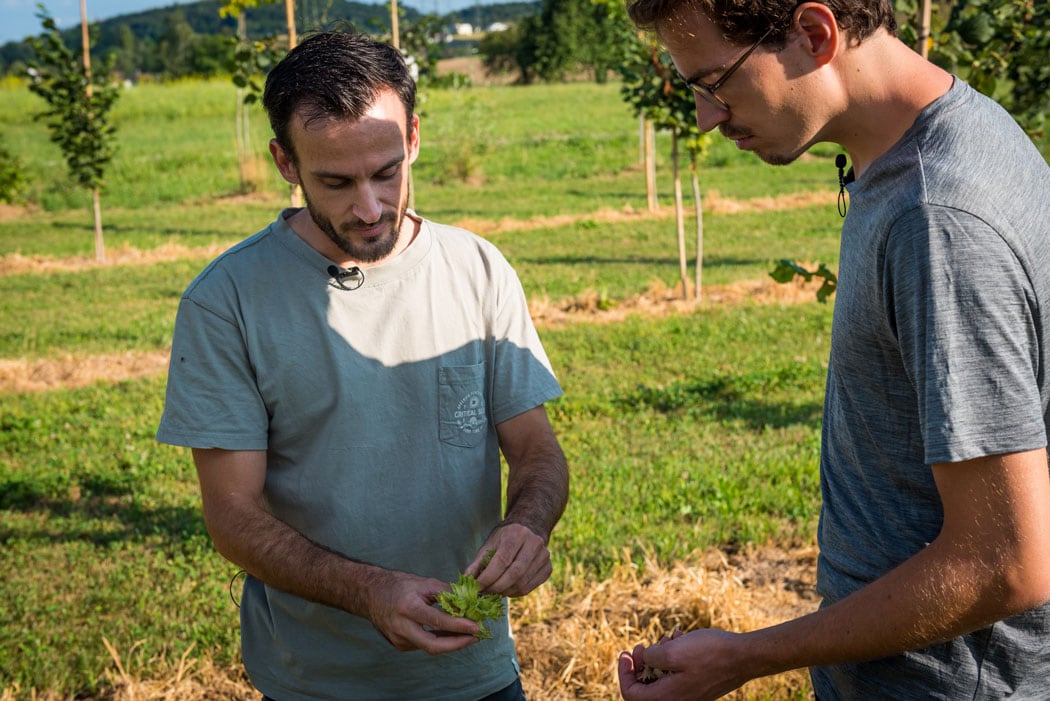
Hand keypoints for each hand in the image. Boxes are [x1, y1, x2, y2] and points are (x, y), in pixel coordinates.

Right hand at [364, 569, 481, 654]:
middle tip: (476, 637)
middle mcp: (401, 626)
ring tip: (468, 633)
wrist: (372, 594)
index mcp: (408, 607)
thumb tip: (468, 604)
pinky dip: (439, 640)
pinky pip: (424, 645)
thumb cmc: (400, 586)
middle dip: (458, 643)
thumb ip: (447, 594)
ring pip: (430, 646)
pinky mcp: (400, 645)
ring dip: (451, 641)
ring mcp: (399, 639)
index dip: (458, 626)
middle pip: (433, 645)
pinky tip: (450, 633)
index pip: (437, 621)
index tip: (476, 626)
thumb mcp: (424, 583)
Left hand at [465, 522, 551, 596]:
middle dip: (496, 587)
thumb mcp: (490, 543)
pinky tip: (506, 590)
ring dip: (505, 592)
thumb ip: (478, 562)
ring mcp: (544, 556)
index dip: (488, 577)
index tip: (477, 587)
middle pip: (514, 574)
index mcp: (516, 534)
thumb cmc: (505, 537)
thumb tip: (467, 580)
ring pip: (522, 583)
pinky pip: (530, 587)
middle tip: (485, 593)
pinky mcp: (548, 567)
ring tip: (493, 592)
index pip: (502, 560)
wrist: (529, 529)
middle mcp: (534, 543)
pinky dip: (515, 593)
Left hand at [618, 629, 747, 700]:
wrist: (744, 656)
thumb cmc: (710, 653)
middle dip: (642, 663)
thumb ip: (651, 657)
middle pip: (646, 687)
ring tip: (669, 638)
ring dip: (660, 656)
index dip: (624, 672)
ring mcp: (690, 694)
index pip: (631, 694)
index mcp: (667, 697)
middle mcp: (677, 700)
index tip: (626, 653)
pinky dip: (675, 656)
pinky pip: (678, 674)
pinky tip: (681, 638)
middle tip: (643, 645)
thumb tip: (645, 659)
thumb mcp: (673, 650)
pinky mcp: (699, 685)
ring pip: (663, 677)